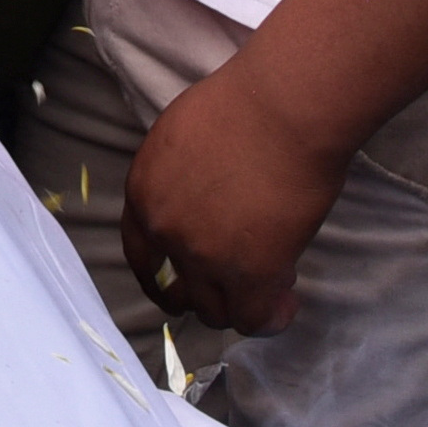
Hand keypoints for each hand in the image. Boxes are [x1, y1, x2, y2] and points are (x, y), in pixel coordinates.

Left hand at [118, 58, 355, 332]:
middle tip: (238, 276)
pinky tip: (287, 299)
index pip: (140, 253)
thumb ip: (177, 182)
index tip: (179, 284)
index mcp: (143, 193)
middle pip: (177, 290)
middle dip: (207, 292)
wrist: (284, 109)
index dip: (161, 275)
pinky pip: (252, 319)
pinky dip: (270, 317)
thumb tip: (197, 204)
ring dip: (239, 302)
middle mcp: (165, 231)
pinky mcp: (249, 274)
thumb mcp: (181, 140)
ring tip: (273, 278)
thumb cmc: (243, 106)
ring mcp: (204, 257)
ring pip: (214, 312)